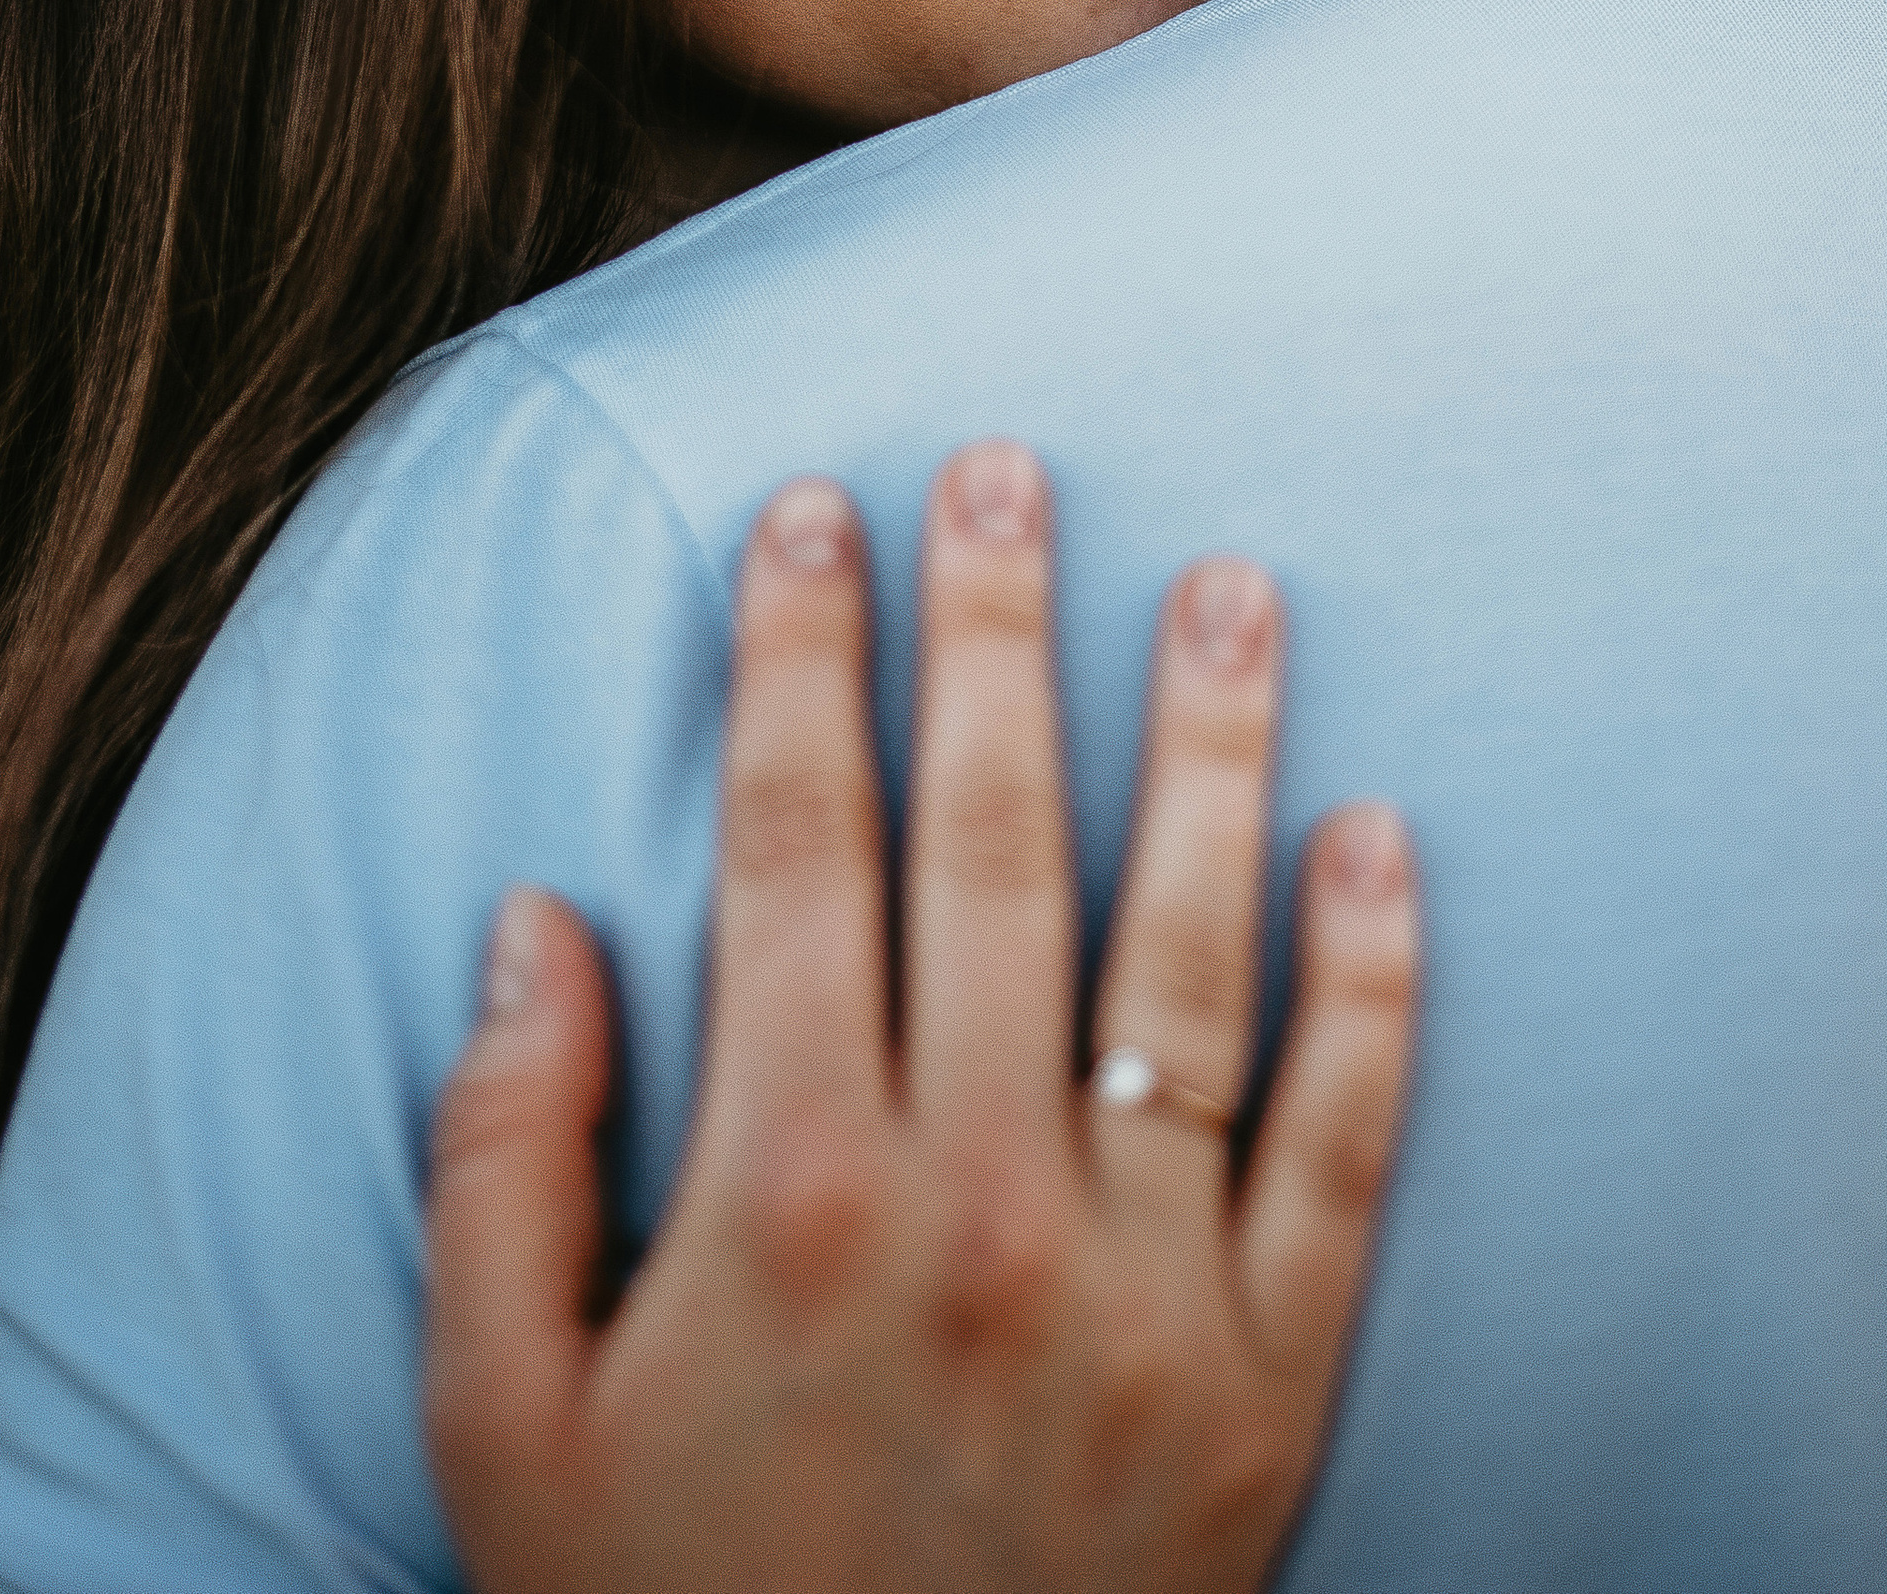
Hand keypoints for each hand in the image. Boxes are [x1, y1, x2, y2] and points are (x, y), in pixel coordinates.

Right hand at [423, 440, 1417, 1593]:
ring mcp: (1141, 1291)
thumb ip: (506, 1157)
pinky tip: (1386, 840)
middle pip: (993, 846)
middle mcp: (974, 1205)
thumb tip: (539, 919)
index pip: (798, 843)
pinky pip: (1344, 1149)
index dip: (803, 657)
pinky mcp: (1267, 1383)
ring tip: (1230, 584)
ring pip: (1188, 953)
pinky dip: (1376, 988)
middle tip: (1010, 469)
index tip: (816, 513)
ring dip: (1207, 750)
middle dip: (995, 635)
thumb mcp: (500, 1418)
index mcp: (781, 1186)